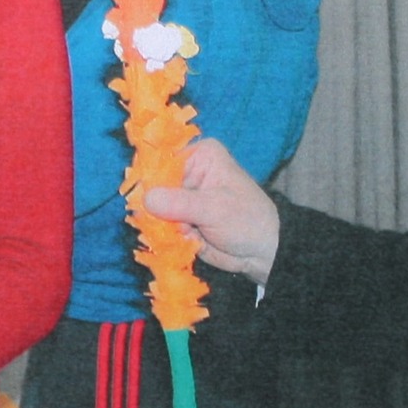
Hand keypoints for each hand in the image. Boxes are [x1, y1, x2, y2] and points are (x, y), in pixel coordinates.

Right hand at [144, 139, 281, 284]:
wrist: (262, 252)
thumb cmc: (248, 220)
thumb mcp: (216, 209)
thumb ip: (180, 203)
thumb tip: (146, 198)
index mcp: (199, 155)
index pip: (161, 160)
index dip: (149, 179)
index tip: (145, 201)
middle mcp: (187, 171)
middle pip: (152, 185)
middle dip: (154, 208)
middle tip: (173, 224)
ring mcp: (180, 196)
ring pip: (151, 208)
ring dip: (160, 225)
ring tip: (185, 234)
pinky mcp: (177, 218)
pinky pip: (157, 225)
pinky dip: (165, 236)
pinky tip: (184, 241)